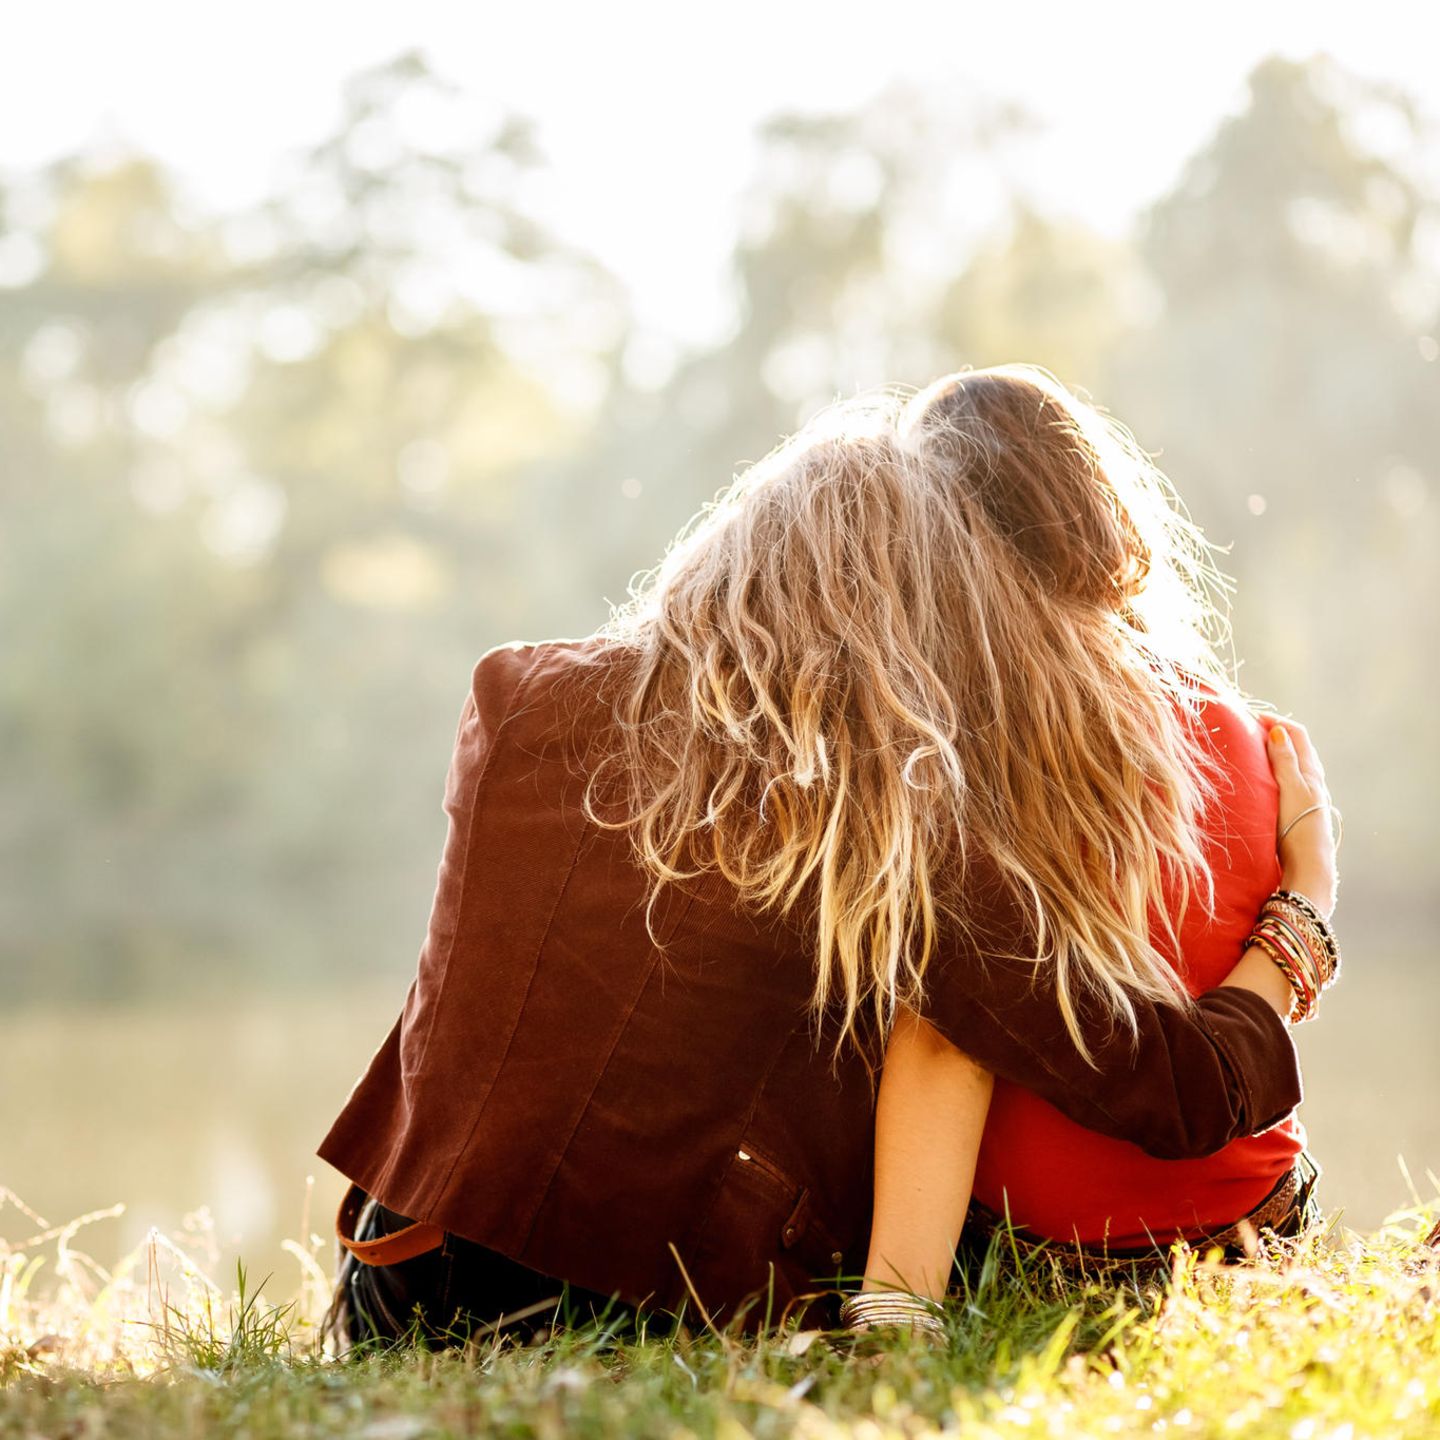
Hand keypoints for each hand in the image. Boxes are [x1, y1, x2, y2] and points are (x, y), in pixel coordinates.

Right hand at [1262, 716, 1337, 918]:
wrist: (1308, 868)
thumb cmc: (1298, 827)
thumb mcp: (1290, 789)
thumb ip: (1284, 760)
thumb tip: (1278, 730)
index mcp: (1311, 772)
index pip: (1296, 734)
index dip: (1275, 721)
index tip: (1250, 717)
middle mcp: (1312, 782)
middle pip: (1295, 747)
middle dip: (1272, 734)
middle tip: (1246, 730)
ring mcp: (1305, 798)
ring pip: (1290, 766)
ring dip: (1272, 754)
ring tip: (1249, 752)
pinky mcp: (1297, 813)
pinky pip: (1285, 782)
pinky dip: (1272, 772)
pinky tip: (1259, 783)